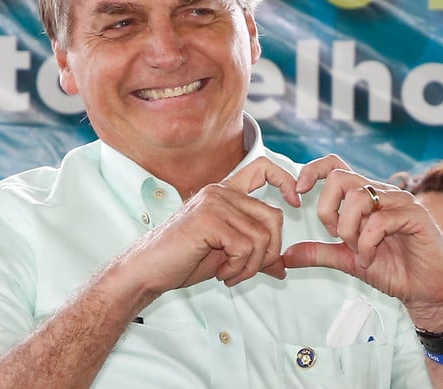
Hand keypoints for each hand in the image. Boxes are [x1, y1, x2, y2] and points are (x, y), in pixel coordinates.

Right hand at [124, 157, 300, 295]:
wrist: (148, 270)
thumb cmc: (182, 259)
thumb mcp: (226, 255)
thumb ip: (254, 253)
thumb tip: (283, 266)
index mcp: (225, 192)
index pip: (263, 168)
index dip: (286, 180)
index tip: (295, 202)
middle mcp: (221, 191)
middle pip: (273, 216)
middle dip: (269, 252)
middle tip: (246, 270)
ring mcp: (214, 203)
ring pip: (261, 236)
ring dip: (251, 266)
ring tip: (231, 274)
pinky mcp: (208, 219)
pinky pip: (245, 247)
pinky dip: (239, 268)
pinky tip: (221, 274)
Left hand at [284, 154, 442, 330]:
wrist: (427, 292)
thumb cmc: (393, 270)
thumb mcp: (347, 261)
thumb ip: (319, 253)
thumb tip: (286, 256)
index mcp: (365, 196)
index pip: (335, 165)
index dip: (312, 171)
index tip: (297, 194)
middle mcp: (381, 192)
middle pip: (340, 177)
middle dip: (328, 210)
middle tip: (337, 236)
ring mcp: (400, 201)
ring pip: (357, 198)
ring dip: (349, 231)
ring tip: (359, 251)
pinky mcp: (415, 216)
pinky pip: (378, 221)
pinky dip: (366, 244)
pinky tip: (370, 259)